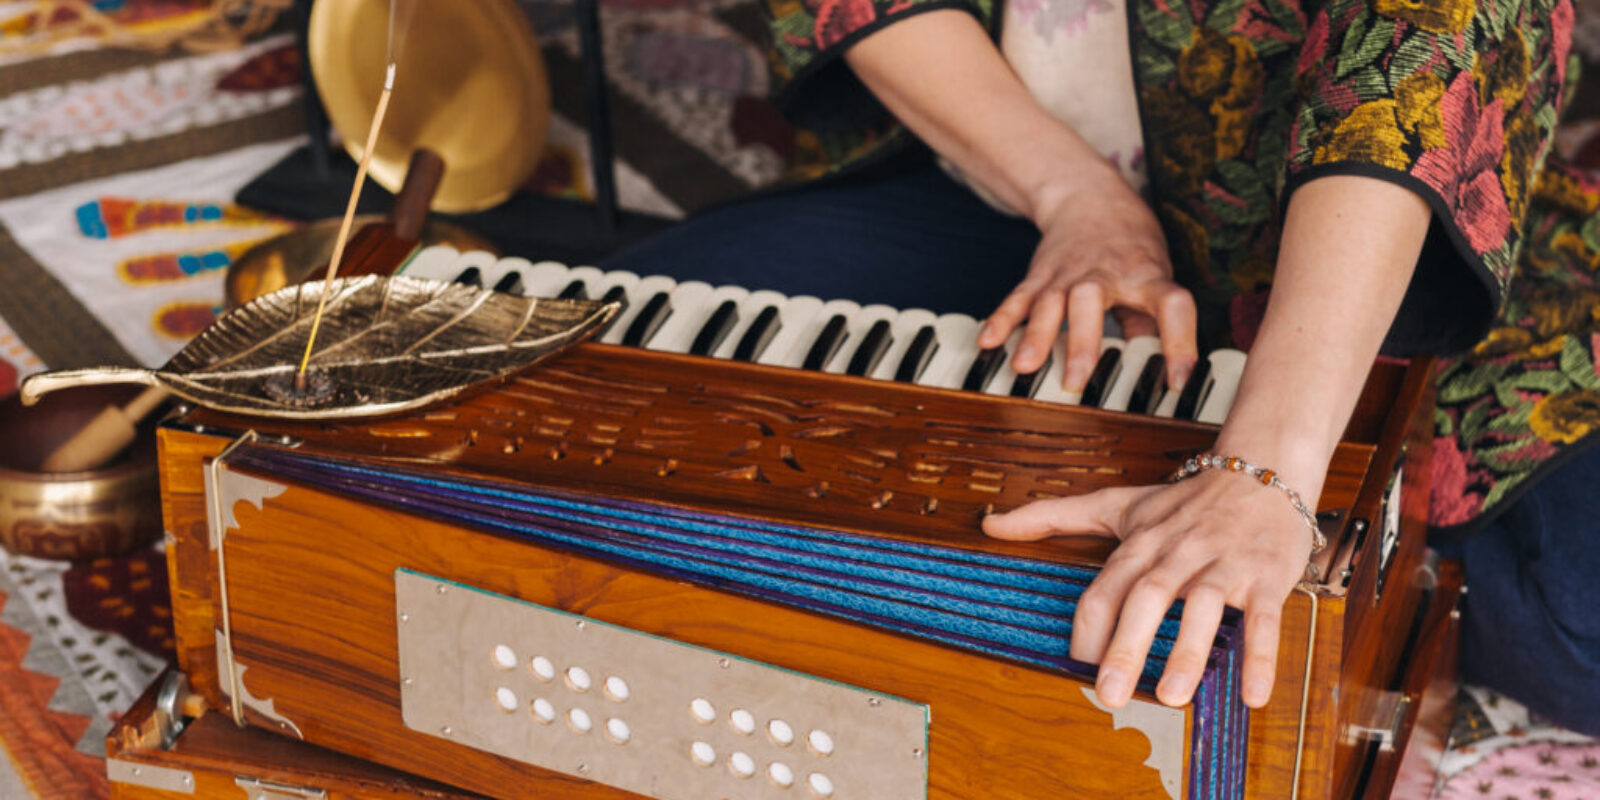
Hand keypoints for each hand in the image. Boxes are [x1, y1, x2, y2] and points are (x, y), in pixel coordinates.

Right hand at [976, 166, 1197, 393]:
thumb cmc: (1130, 246)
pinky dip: (1002, 319)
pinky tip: (988, 341)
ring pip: (1049, 302)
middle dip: (1081, 342)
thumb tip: (1160, 373)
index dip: (1179, 343)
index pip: (1172, 306)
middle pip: (1091, 301)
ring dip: (1036, 335)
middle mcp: (1104, 274)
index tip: (1177, 381)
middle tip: (1074, 382)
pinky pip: (1018, 298)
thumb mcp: (1155, 276)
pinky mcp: (1039, 275)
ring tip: (1024, 367)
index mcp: (1145, 277)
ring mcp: (1067, 273)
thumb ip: (1153, 324)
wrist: (1090, 196)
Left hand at [981, 468, 1313, 708]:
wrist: (1262, 472)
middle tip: (1109, 694)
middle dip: (1127, 644)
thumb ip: (1052, 516)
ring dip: (1188, 651)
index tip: (1077, 666)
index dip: (1089, 626)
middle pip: (1148, 595)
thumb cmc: (1184, 502)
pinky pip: (1265, 617)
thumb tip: (989, 523)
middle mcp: (1179, 552)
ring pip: (1205, 604)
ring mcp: (1224, 563)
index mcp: (1140, 543)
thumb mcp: (1116, 504)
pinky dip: (1260, 655)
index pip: (1106, 586)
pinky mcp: (1267, 575)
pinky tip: (1252, 695)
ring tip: (1172, 696)